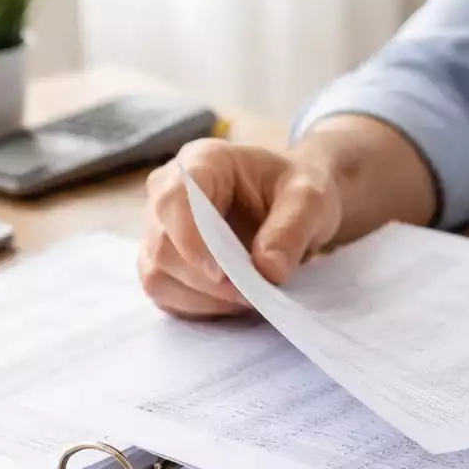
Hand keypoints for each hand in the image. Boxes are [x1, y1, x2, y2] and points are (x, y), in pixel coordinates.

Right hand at [139, 139, 342, 318]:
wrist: (291, 202)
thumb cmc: (296, 191)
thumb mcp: (311, 201)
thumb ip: (291, 230)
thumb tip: (268, 271)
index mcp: (202, 162)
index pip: (174, 201)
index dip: (191, 241)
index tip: (222, 275)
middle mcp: (168, 190)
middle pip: (163, 247)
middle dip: (207, 281)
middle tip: (254, 294)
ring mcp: (160, 227)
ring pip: (158, 275)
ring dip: (203, 298)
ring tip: (247, 297)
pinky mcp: (163, 261)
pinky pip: (165, 293)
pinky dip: (198, 307)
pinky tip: (230, 301)